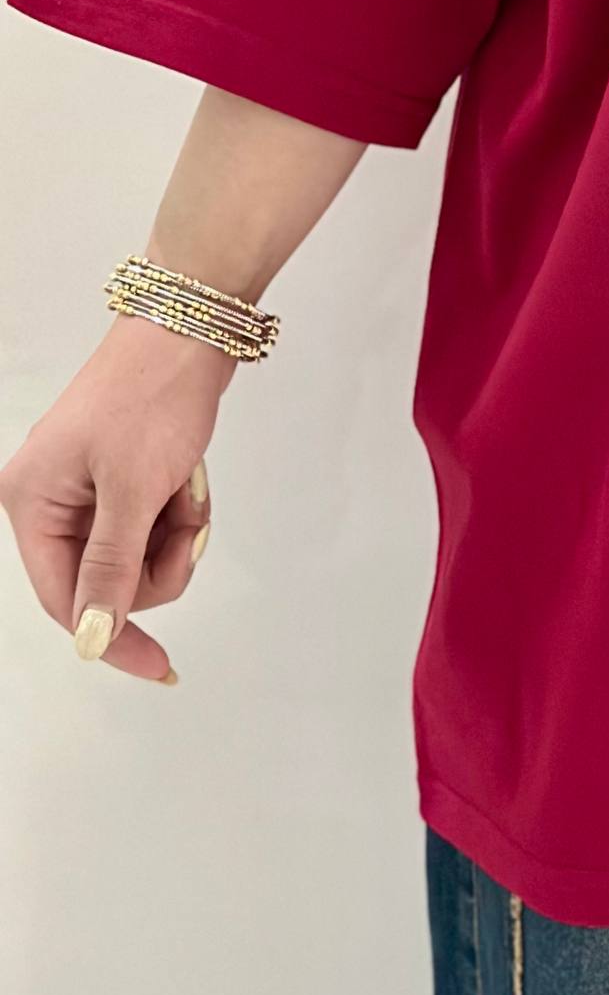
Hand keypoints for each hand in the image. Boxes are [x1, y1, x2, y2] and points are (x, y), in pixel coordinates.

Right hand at [0, 311, 231, 681]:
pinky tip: (190, 480)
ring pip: (136, 555)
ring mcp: (87, 489)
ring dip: (174, 532)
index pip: (65, 599)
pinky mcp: (122, 477)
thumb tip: (92, 635)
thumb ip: (110, 568)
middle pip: (106, 581)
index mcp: (31, 503)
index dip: (111, 634)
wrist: (191, 328)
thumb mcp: (132, 489)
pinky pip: (152, 524)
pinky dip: (179, 511)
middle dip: (157, 562)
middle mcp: (50, 500)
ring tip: (187, 490)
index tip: (157, 666)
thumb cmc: (152, 395)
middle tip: (188, 524)